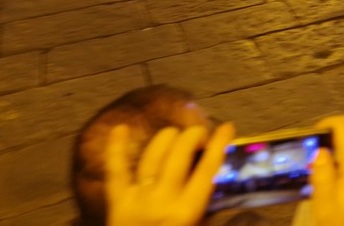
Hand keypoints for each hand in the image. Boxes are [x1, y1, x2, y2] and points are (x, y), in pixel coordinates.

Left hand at [105, 122, 233, 225]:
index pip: (208, 169)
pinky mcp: (117, 203)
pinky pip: (116, 170)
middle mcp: (163, 200)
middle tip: (201, 137)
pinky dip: (116, 148)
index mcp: (187, 213)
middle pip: (181, 152)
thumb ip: (209, 217)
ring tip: (176, 134)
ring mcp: (137, 199)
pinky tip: (120, 128)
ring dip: (167, 138)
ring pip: (154, 154)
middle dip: (194, 137)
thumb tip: (219, 194)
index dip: (219, 144)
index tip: (227, 127)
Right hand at [309, 115, 343, 225]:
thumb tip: (319, 150)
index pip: (342, 124)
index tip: (312, 137)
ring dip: (343, 136)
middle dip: (335, 127)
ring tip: (326, 155)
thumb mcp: (325, 203)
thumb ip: (321, 173)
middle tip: (318, 143)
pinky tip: (339, 164)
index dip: (325, 124)